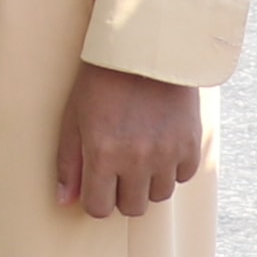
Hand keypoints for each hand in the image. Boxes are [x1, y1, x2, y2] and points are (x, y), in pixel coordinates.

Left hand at [54, 64, 206, 218]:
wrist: (146, 48)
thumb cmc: (102, 81)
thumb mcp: (74, 117)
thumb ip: (68, 163)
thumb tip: (65, 200)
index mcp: (102, 154)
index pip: (99, 208)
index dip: (96, 199)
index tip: (97, 184)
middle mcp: (136, 160)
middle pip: (132, 208)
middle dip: (122, 194)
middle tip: (119, 169)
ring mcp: (167, 153)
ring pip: (160, 195)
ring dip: (148, 182)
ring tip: (141, 154)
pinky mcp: (191, 143)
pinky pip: (184, 176)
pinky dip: (173, 168)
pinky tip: (162, 145)